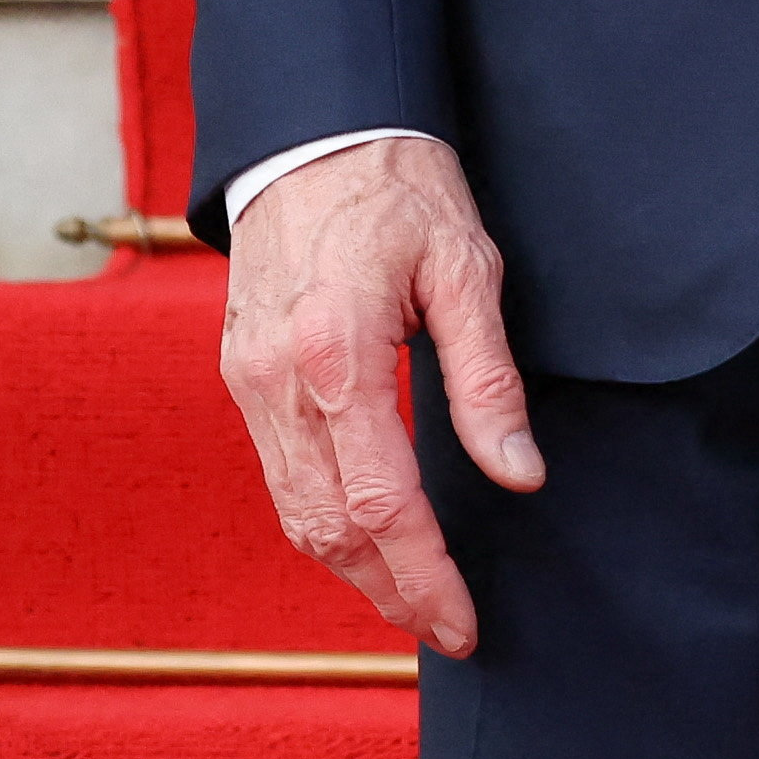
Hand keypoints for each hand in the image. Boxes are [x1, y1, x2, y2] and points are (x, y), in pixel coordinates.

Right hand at [217, 136, 541, 657]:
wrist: (310, 130)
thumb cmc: (398, 186)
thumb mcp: (465, 266)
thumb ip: (487, 379)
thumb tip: (517, 475)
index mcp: (337, 351)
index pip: (383, 502)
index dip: (426, 574)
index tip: (463, 622)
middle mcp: (279, 379)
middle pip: (330, 527)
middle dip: (390, 591)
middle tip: (448, 628)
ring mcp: (249, 381)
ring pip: (295, 512)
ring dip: (353, 570)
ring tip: (413, 601)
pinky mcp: (241, 374)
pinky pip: (279, 475)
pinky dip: (322, 523)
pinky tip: (365, 540)